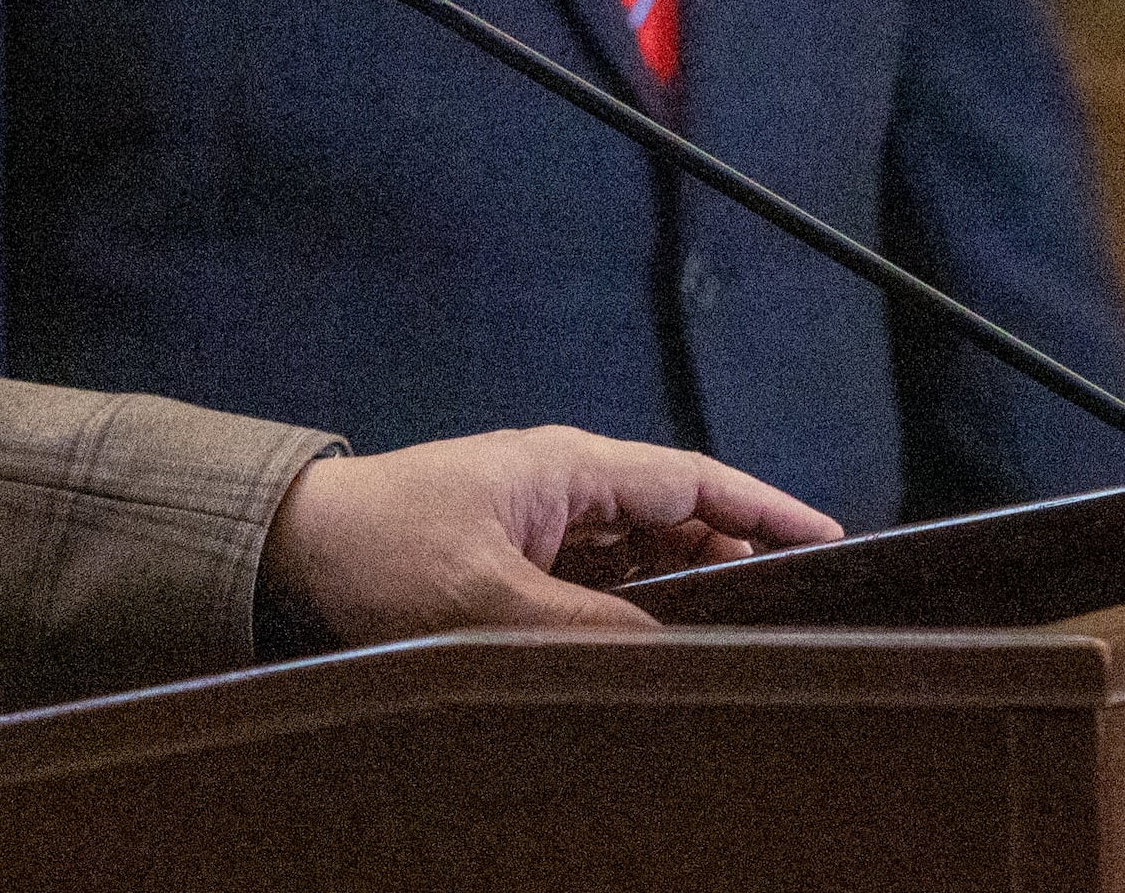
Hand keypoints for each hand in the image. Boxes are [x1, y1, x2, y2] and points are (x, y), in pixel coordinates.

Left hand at [261, 428, 839, 648]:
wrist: (294, 545)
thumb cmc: (377, 549)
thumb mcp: (486, 599)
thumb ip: (582, 630)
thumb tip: (668, 656)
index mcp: (566, 468)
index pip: (692, 480)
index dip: (766, 509)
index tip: (831, 538)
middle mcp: (563, 484)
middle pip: (678, 517)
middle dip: (736, 558)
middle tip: (789, 613)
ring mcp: (541, 518)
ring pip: (642, 553)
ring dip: (683, 588)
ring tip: (733, 636)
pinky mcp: (518, 553)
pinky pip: (600, 578)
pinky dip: (634, 607)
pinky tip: (652, 645)